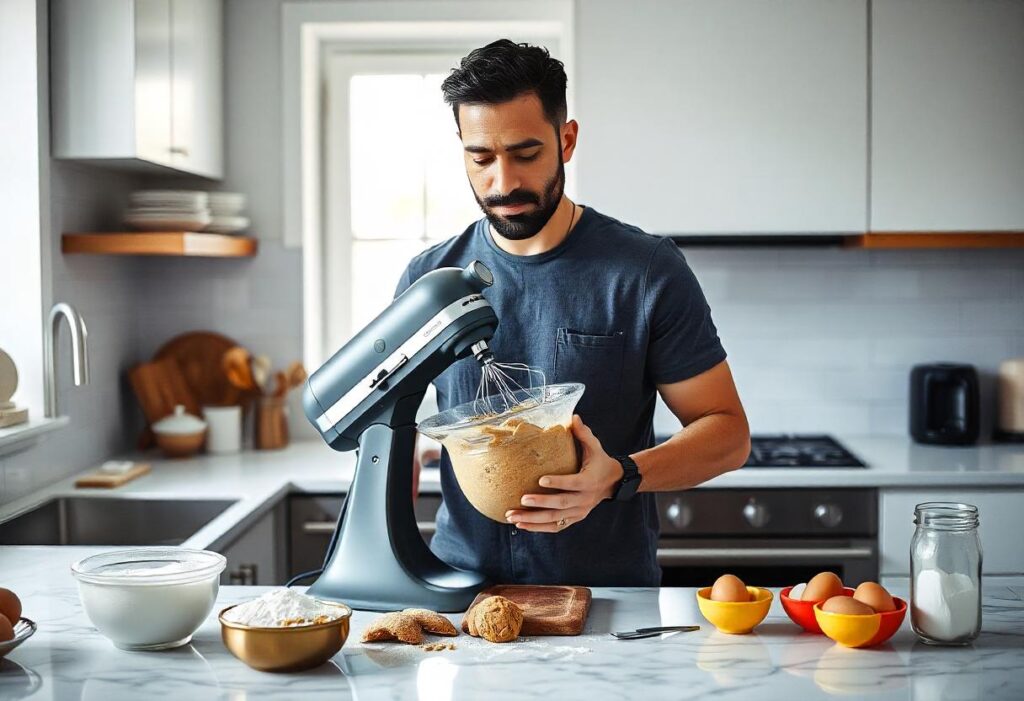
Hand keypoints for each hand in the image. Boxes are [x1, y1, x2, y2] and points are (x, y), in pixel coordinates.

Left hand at [505, 415, 623, 532]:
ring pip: (555, 519)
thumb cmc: (599, 461)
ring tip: (513, 516)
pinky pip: (555, 526)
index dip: (558, 483)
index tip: (540, 480)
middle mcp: (585, 499)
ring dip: (533, 520)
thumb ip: (583, 433)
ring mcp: (579, 511)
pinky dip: (538, 528)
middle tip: (522, 499)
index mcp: (589, 481)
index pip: (573, 483)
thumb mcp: (595, 447)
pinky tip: (521, 525)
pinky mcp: (574, 518)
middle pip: (561, 504)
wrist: (613, 482)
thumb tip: (573, 416)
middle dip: (541, 503)